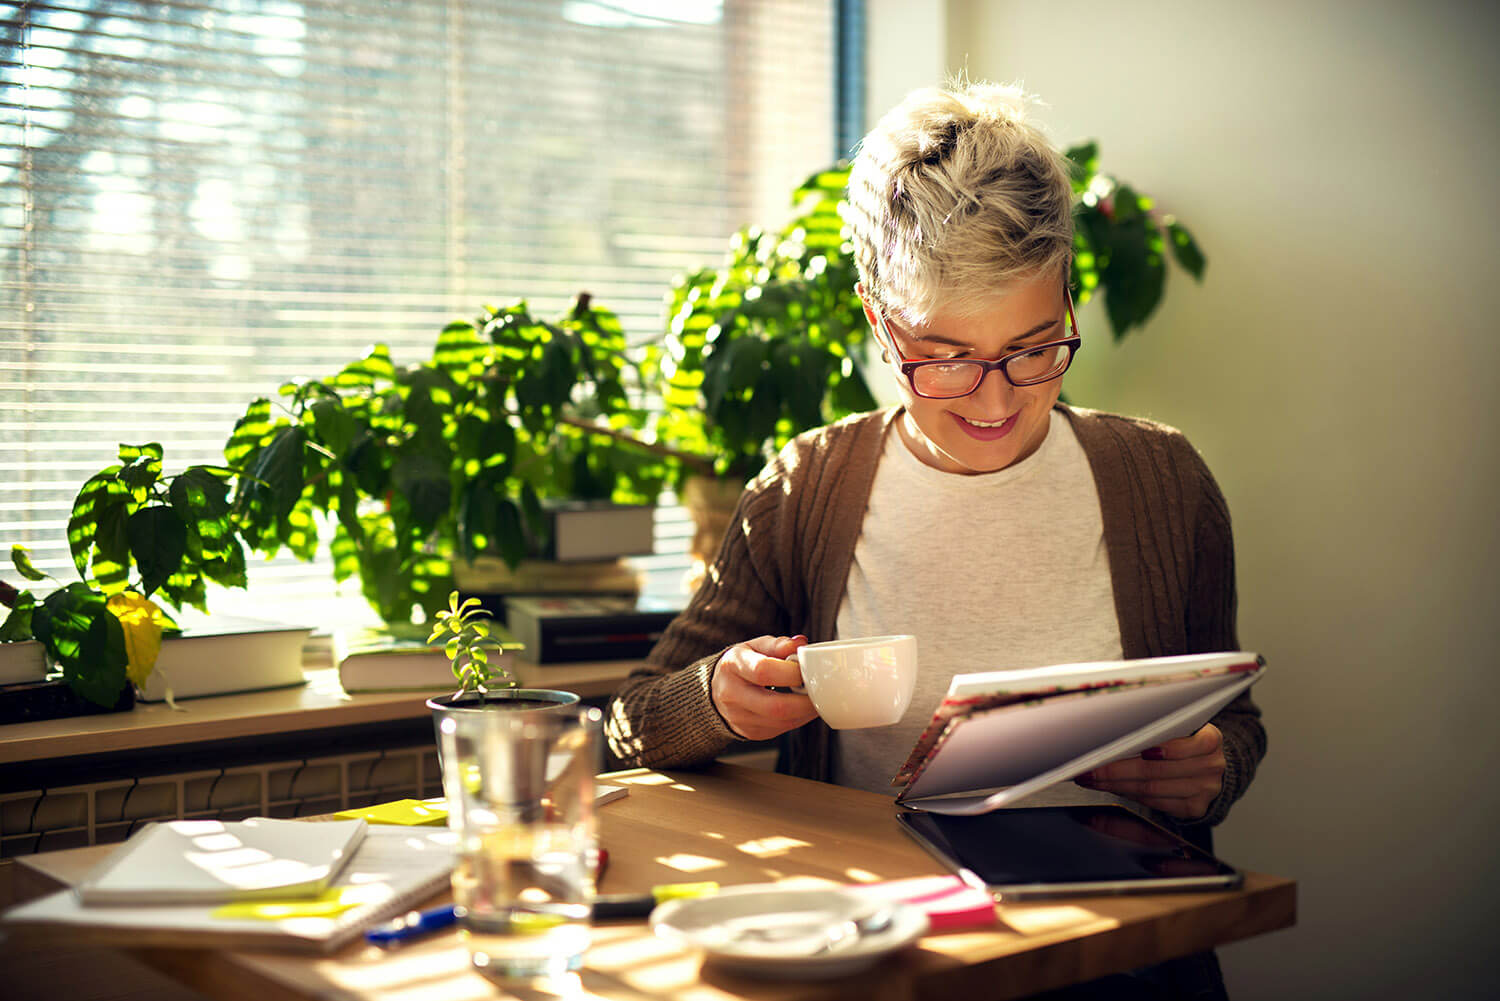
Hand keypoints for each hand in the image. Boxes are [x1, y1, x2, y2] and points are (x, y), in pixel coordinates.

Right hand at [711, 635, 815, 740]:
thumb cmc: (741, 665)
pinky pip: (780, 730)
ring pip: (781, 722)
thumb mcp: (754, 646)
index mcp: (733, 666)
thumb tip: (800, 644)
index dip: (791, 672)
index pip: (763, 671)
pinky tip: (803, 708)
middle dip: (804, 701)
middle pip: (774, 706)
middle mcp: (731, 695)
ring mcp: (739, 718)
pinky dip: (798, 719)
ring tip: (815, 698)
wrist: (717, 690)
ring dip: (805, 712)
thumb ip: (777, 645)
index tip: (807, 669)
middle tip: (820, 690)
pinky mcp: (750, 732)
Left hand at [1075, 723, 1225, 820]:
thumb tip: (1116, 725)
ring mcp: (1204, 790)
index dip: (1156, 748)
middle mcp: (1211, 766)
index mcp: (1210, 739)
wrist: (1212, 766)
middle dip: (1117, 769)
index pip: (1181, 745)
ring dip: (1117, 785)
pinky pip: (1155, 804)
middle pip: (1156, 770)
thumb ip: (1160, 727)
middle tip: (1089, 768)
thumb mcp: (1182, 727)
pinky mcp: (1193, 808)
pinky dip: (1130, 796)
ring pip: (1151, 789)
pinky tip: (1112, 788)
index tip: (1122, 748)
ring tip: (1093, 779)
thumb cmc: (1187, 741)